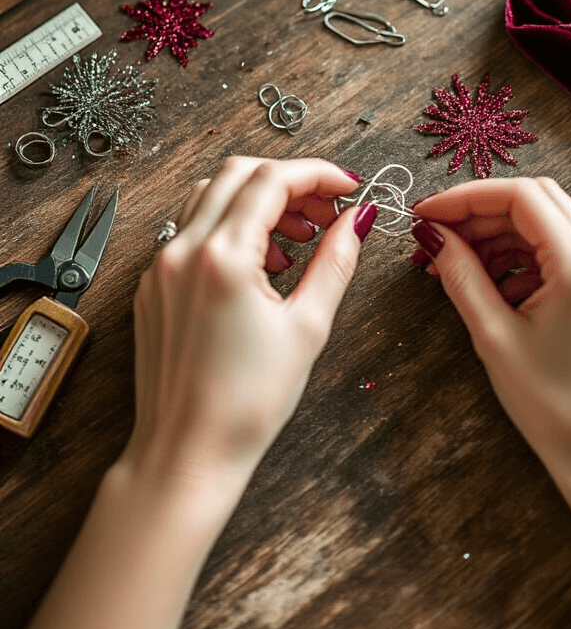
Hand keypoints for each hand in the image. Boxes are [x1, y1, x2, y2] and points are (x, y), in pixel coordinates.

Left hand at [120, 156, 373, 500]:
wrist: (186, 454)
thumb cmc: (246, 403)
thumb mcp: (307, 327)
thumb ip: (336, 261)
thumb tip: (359, 220)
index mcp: (222, 256)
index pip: (273, 179)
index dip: (319, 175)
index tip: (349, 189)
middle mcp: (183, 250)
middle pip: (238, 174)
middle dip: (289, 182)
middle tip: (327, 212)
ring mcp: (161, 266)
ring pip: (210, 196)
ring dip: (258, 202)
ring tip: (297, 242)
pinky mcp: (153, 286)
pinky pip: (191, 230)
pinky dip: (229, 228)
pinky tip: (260, 266)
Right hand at [412, 178, 570, 505]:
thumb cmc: (556, 410)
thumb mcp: (495, 337)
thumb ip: (461, 276)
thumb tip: (433, 236)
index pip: (520, 196)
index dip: (466, 197)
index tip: (427, 213)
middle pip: (536, 201)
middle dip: (481, 213)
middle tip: (437, 236)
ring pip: (549, 224)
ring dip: (500, 236)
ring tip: (456, 267)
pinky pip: (564, 252)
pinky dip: (525, 258)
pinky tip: (493, 287)